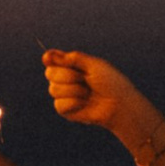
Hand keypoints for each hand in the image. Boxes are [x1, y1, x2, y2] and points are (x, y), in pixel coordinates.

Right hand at [41, 48, 162, 151]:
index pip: (52, 61)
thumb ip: (71, 59)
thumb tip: (46, 55)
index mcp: (71, 66)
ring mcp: (64, 95)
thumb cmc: (110, 82)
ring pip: (54, 90)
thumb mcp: (93, 65)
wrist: (118, 104)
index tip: (54, 60)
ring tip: (88, 93)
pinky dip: (74, 103)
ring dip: (74, 91)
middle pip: (50, 74)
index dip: (52, 60)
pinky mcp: (65, 110)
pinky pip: (59, 105)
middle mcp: (65, 79)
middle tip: (85, 79)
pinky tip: (84, 104)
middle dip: (68, 76)